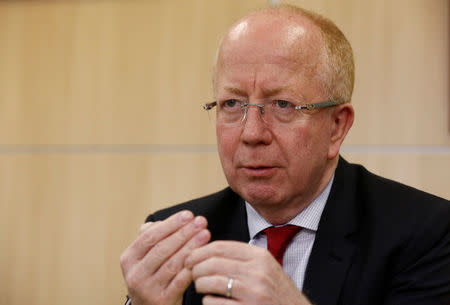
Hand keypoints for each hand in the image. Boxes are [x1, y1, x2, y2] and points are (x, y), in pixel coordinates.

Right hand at [120, 210, 210, 304]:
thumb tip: (164, 221)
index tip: (188, 215)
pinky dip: (191, 268)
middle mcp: (135, 274)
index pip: (150, 236)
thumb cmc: (150, 275)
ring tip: (205, 234)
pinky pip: (180, 281)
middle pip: (162, 249)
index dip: (170, 224)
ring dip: (191, 247)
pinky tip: (202, 257)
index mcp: (129, 258)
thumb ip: (151, 237)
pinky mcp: (162, 300)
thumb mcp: (143, 257)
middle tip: (200, 221)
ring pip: (172, 264)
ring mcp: (148, 289)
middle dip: (184, 232)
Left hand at [185, 241, 310, 304]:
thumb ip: (243, 257)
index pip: (220, 247)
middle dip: (195, 268)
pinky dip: (207, 302)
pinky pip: (214, 303)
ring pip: (211, 282)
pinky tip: (211, 301)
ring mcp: (253, 293)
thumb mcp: (266, 268)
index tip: (190, 257)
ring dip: (199, 285)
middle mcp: (257, 272)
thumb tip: (208, 250)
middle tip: (192, 274)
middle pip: (212, 263)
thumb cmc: (278, 293)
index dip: (199, 251)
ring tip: (200, 286)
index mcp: (260, 256)